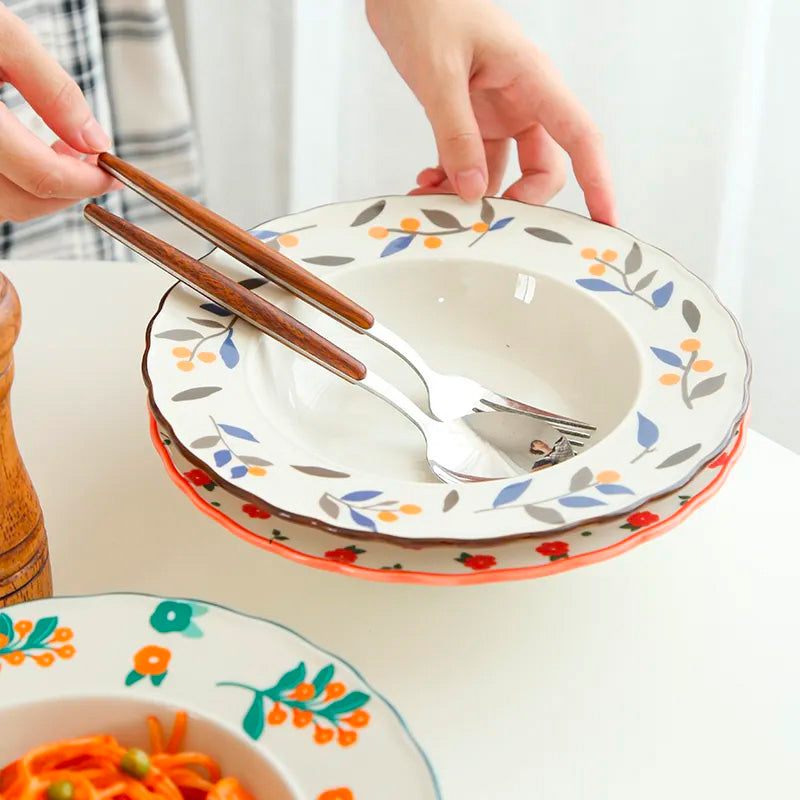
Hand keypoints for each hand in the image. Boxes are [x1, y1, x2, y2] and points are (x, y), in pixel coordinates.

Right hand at [0, 5, 117, 223]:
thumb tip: (95, 142)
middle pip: (24, 202)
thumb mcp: (3, 36)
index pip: (42, 177)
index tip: (111, 169)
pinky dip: (16, 185)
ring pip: (5, 206)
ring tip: (62, 149)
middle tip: (91, 158)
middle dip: (68, 188)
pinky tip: (30, 153)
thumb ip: (52, 90)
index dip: (88, 180)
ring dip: (42, 189)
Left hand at [366, 0, 615, 224]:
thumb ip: (456, 134)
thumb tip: (473, 191)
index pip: (580, 137)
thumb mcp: (438, 73)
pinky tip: (427, 182)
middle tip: (482, 219)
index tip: (605, 222)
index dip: (597, 182)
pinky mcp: (468, 118)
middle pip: (543, 167)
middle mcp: (521, 100)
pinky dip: (451, 179)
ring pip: (502, 171)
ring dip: (472, 194)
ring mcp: (495, 112)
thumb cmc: (427, 7)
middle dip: (519, 200)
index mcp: (531, 79)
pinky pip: (469, 162)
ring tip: (435, 201)